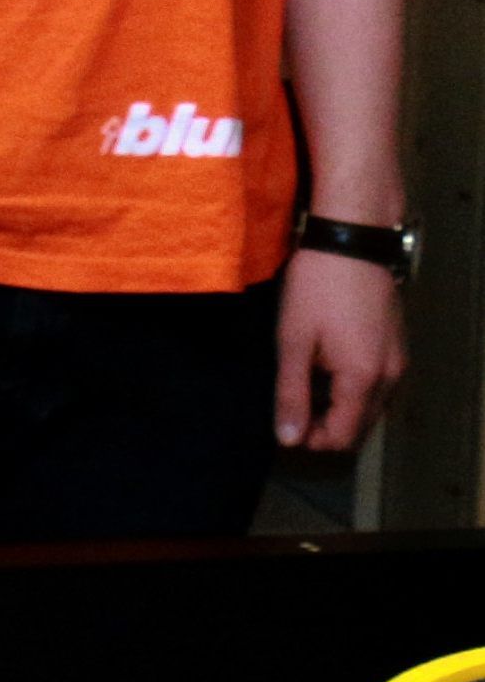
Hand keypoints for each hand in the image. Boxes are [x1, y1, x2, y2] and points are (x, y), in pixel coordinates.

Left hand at [276, 247, 402, 456]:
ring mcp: (398, 360)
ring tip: (303, 388)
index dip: (312, 440)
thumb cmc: (316, 288)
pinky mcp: (396, 345)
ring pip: (370, 406)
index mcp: (364, 378)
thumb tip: (288, 439)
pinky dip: (353, 390)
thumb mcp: (293, 341)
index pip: (343, 437)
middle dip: (326, 428)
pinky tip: (324, 370)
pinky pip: (377, 385)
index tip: (283, 425)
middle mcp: (390, 376)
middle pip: (360, 426)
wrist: (352, 241)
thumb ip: (292, 393)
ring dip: (339, 409)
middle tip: (289, 409)